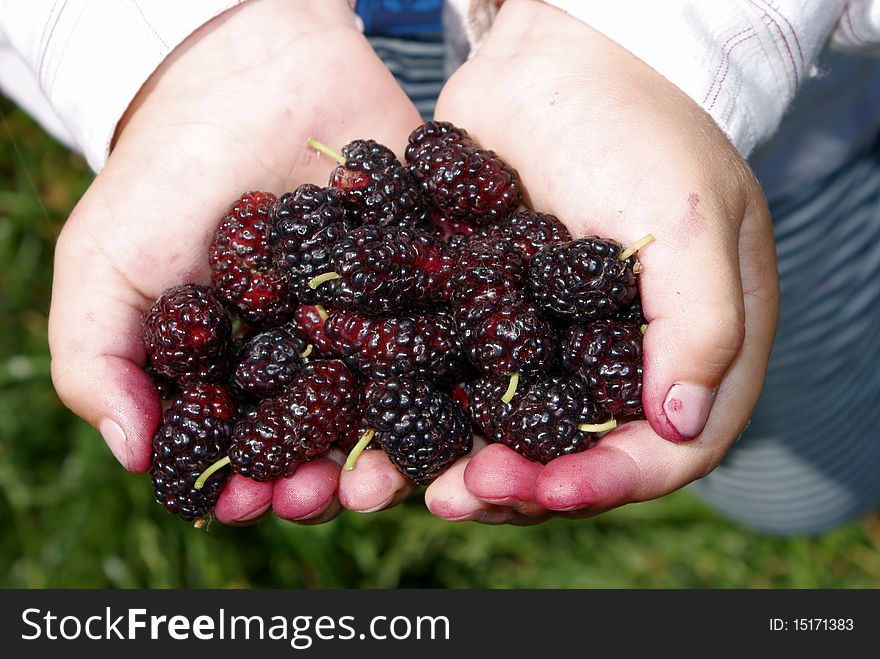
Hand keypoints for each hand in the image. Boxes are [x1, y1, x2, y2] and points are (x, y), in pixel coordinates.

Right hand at [48, 0, 420, 524]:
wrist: (255, 68)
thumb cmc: (169, 171)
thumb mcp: (108, 262)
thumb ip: (100, 357)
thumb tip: (133, 457)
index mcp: (237, 366)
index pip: (245, 447)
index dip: (246, 484)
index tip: (248, 505)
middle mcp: (309, 354)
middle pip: (323, 439)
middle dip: (322, 480)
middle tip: (322, 495)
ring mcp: (373, 320)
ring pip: (389, 406)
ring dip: (389, 453)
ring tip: (382, 478)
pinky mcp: (426, 279)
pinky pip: (445, 338)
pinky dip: (450, 379)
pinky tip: (449, 410)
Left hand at [423, 0, 779, 523]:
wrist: (558, 61)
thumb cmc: (642, 131)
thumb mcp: (691, 222)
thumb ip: (702, 325)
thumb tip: (683, 425)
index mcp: (686, 352)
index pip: (663, 450)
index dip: (607, 481)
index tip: (548, 490)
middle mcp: (615, 361)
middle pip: (572, 454)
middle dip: (516, 483)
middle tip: (457, 493)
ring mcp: (547, 343)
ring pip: (503, 429)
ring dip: (453, 462)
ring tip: (400, 486)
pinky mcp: (487, 317)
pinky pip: (453, 377)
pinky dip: (415, 405)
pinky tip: (369, 427)